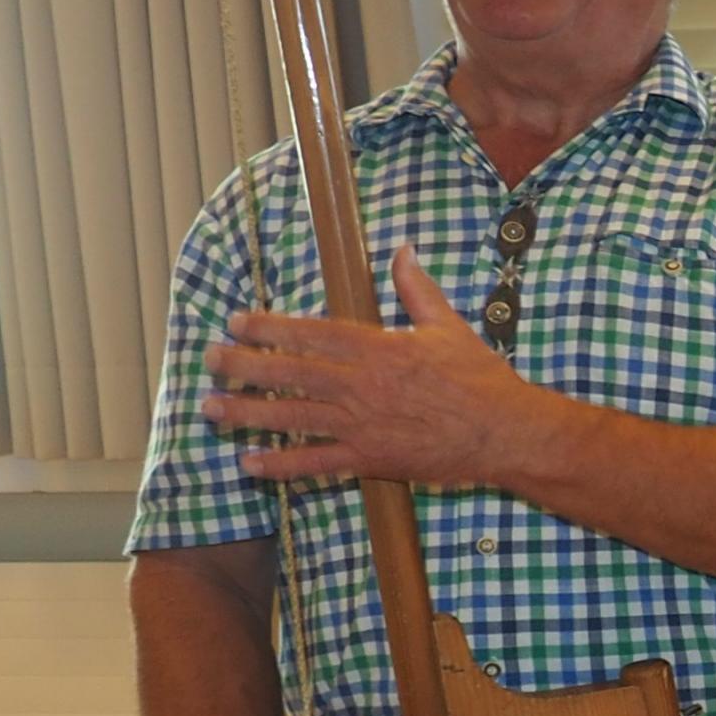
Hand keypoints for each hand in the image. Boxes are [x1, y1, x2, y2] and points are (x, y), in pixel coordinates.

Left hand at [202, 245, 540, 487]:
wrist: (506, 432)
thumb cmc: (481, 379)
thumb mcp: (449, 327)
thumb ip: (417, 289)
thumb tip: (403, 249)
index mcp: (379, 349)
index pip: (311, 334)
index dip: (269, 327)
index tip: (237, 322)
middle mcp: (362, 385)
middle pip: (290, 373)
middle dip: (244, 366)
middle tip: (209, 360)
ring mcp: (362, 425)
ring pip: (292, 417)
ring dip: (248, 412)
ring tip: (212, 408)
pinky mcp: (371, 459)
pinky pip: (316, 463)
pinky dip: (281, 466)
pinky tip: (249, 464)